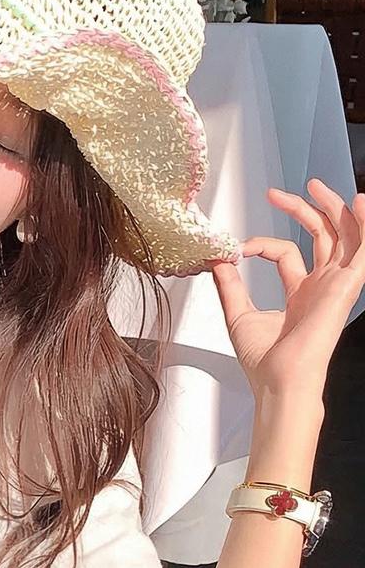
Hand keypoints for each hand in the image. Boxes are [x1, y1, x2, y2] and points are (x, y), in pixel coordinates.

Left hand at [209, 178, 364, 400]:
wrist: (279, 381)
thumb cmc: (265, 362)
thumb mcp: (239, 315)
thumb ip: (230, 286)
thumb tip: (217, 260)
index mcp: (300, 292)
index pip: (285, 253)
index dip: (261, 243)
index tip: (238, 248)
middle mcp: (322, 286)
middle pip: (321, 236)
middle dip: (304, 209)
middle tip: (280, 193)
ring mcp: (336, 285)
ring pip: (344, 236)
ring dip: (334, 208)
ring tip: (317, 186)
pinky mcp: (347, 286)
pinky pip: (363, 249)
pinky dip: (364, 225)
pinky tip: (359, 202)